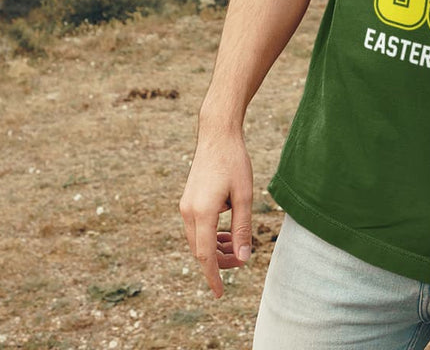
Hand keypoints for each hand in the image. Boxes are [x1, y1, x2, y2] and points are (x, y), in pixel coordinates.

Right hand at [179, 129, 253, 296]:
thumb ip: (242, 230)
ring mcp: (185, 205)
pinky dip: (210, 236)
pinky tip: (227, 234)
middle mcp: (188, 211)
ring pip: (197, 240)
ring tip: (235, 250)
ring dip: (214, 250)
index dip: (213, 277)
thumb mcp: (244, 197)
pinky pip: (196, 228)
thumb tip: (243, 259)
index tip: (221, 294)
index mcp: (202, 212)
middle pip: (200, 250)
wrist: (217, 135)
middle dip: (218, 263)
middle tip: (240, 263)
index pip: (205, 256)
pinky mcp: (188, 200)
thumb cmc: (234, 162)